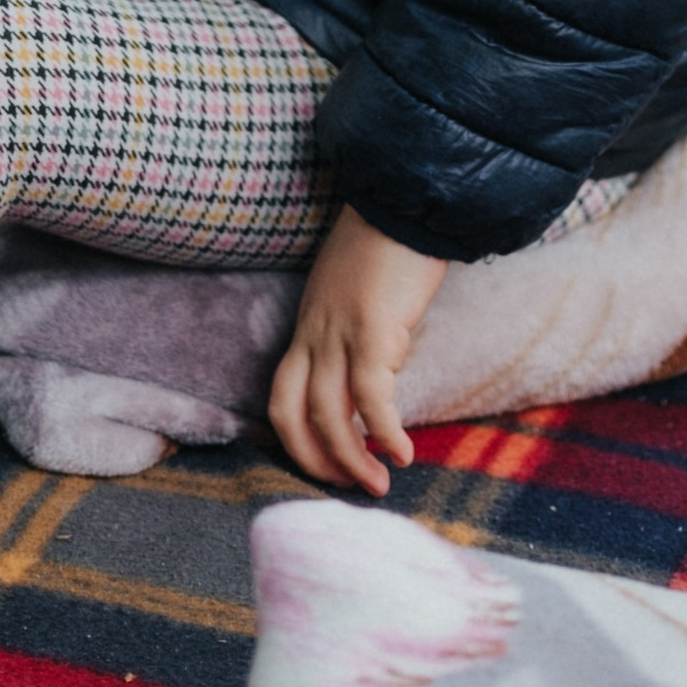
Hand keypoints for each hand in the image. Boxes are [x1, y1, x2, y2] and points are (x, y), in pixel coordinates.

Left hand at [269, 206, 447, 494]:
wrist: (405, 200)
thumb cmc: (389, 244)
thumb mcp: (355, 292)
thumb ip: (354, 331)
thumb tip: (379, 375)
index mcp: (308, 324)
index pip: (282, 396)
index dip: (297, 440)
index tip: (328, 465)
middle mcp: (314, 332)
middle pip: (293, 414)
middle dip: (318, 462)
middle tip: (350, 486)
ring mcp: (339, 331)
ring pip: (330, 415)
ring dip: (353, 460)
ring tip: (380, 483)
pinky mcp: (373, 330)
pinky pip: (372, 397)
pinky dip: (384, 432)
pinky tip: (403, 452)